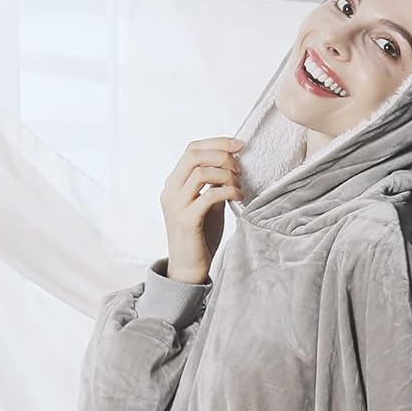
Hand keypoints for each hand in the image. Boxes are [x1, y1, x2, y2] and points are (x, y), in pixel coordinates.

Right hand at [159, 137, 244, 283]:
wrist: (188, 268)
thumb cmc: (200, 236)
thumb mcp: (208, 205)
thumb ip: (214, 185)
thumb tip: (232, 165)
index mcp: (174, 184)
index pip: (191, 150)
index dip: (216, 142)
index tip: (239, 144)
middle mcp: (171, 191)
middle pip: (194, 155)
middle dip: (222, 153)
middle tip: (241, 164)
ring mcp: (176, 205)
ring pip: (201, 172)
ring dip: (226, 174)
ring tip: (239, 184)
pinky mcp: (187, 220)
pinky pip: (209, 195)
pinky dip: (228, 191)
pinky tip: (239, 196)